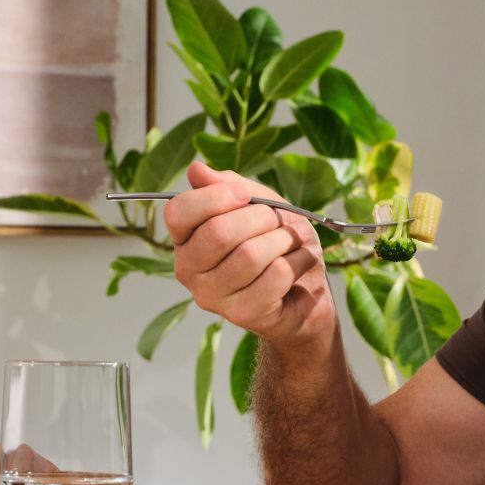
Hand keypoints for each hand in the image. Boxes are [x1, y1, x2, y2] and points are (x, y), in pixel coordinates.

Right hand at [167, 162, 334, 350]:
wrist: (306, 290)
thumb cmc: (277, 244)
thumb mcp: (258, 204)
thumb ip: (228, 186)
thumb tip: (197, 170)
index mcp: (185, 238)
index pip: (178, 212)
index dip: (214, 197)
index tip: (244, 194)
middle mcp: (189, 270)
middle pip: (217, 232)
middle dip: (261, 217)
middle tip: (278, 220)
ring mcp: (213, 296)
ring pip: (251, 254)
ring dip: (283, 240)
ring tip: (291, 242)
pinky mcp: (241, 314)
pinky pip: (275, 275)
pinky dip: (298, 261)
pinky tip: (299, 264)